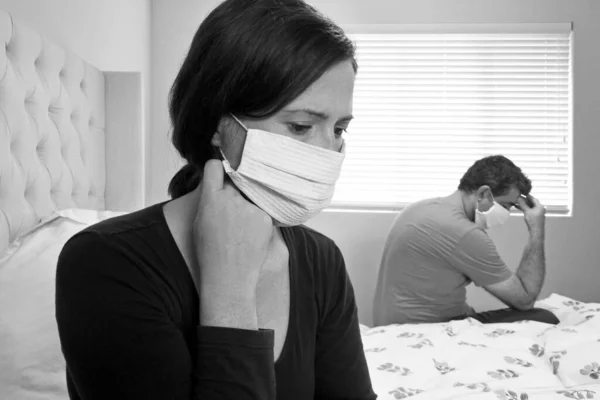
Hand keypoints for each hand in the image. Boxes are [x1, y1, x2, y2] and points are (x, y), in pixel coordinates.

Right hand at [193, 159, 273, 302]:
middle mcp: (231, 198)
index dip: (217, 169)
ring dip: (247, 206)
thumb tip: (216, 183)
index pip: (214, 167)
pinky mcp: (265, 217)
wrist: (229, 277)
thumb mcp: (200, 222)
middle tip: (232, 211)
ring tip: (241, 230)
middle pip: (236, 182)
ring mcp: (250, 207)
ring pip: (250, 196)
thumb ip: (209, 199)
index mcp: (211, 198)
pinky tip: (251, 236)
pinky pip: (262, 210)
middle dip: (234, 191)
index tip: (221, 172)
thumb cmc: (211, 253)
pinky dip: (258, 219)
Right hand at [517, 194, 544, 234]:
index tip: (521, 193)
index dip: (527, 195)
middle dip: (524, 200)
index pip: (533, 198)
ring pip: (529, 206)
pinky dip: (524, 208)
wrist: (536, 231)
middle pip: (531, 202)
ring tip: (516, 202)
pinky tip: (518, 207)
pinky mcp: (534, 216)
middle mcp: (539, 208)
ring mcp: (537, 212)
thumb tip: (518, 198)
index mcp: (539, 206)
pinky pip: (529, 210)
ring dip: (523, 204)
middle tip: (517, 197)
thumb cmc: (533, 221)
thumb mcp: (527, 211)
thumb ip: (522, 204)